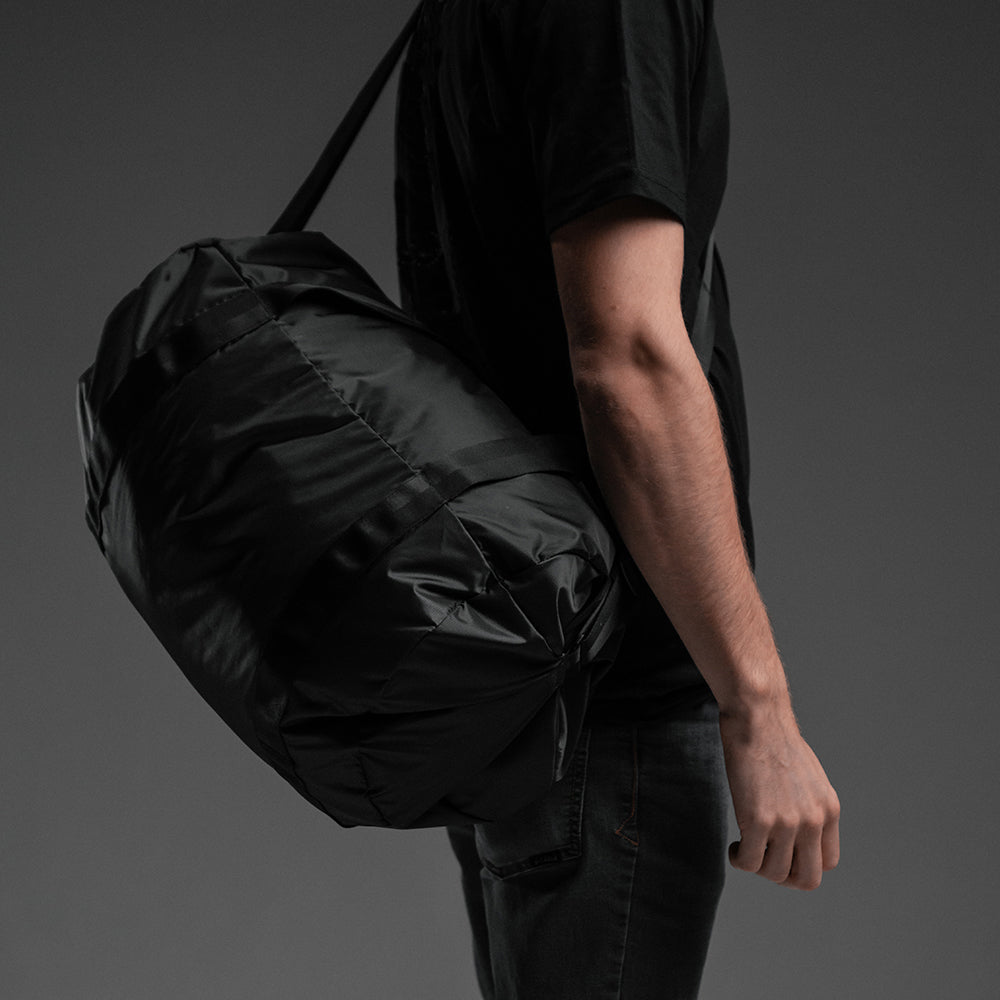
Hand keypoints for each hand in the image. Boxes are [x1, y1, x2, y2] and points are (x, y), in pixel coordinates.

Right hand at [719, 697, 839, 890]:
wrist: (757, 718)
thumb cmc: (775, 742)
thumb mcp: (809, 778)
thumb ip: (810, 807)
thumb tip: (798, 833)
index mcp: (829, 810)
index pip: (827, 863)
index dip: (803, 865)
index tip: (783, 854)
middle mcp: (813, 820)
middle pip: (807, 879)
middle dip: (783, 877)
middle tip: (764, 860)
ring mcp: (787, 822)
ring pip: (775, 874)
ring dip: (758, 868)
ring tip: (745, 849)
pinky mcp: (758, 819)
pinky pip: (750, 862)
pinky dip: (740, 860)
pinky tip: (734, 847)